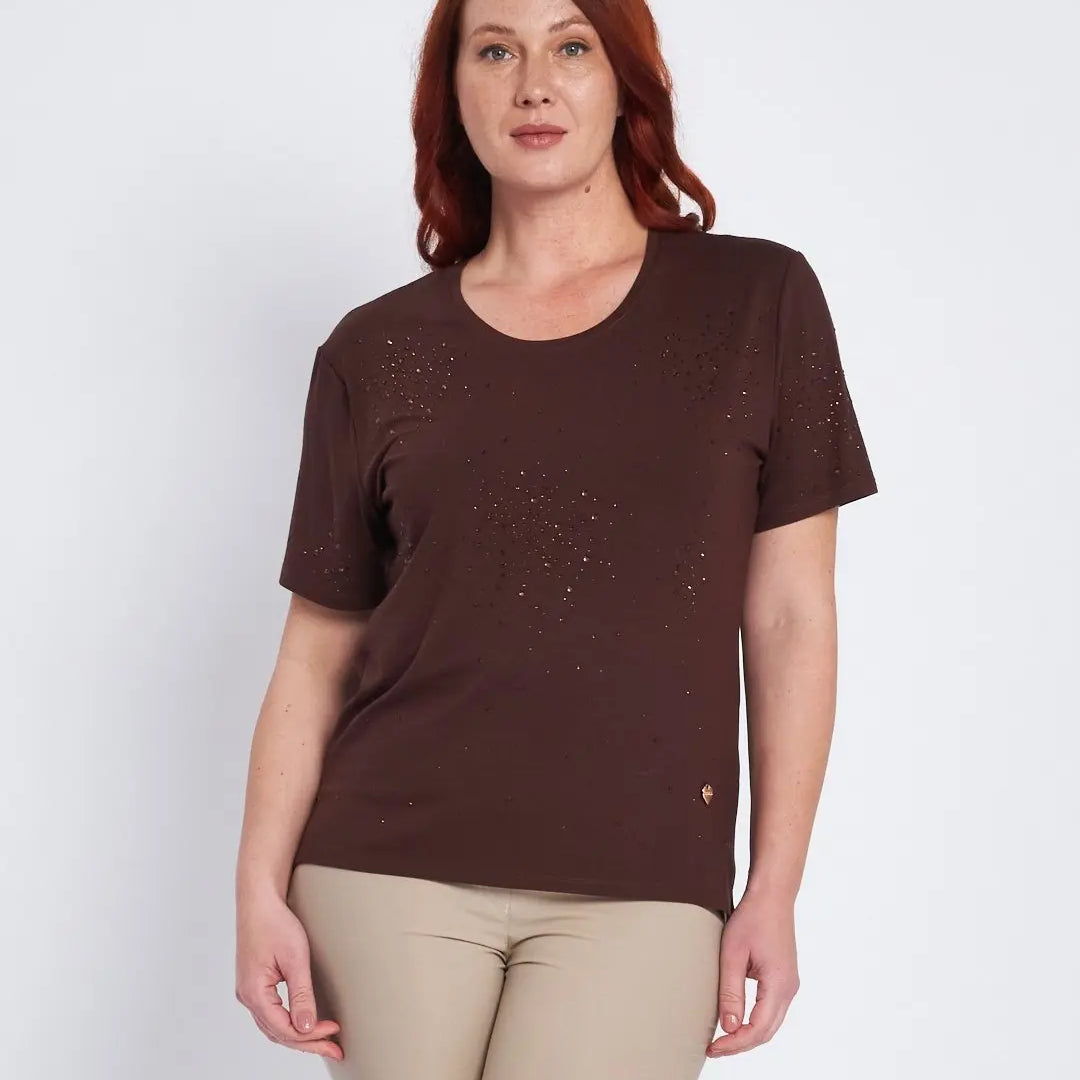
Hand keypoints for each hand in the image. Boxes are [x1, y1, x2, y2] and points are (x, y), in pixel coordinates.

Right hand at [235, 889, 344, 1062]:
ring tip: (323, 1041)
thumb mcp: (294, 958)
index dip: (311, 1036)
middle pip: (279, 1033)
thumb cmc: (275, 923)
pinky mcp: (255, 984)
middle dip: (308, 1043)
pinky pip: (271, 1014)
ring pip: (274, 1026)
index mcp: (254, 993)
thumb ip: (301, 995)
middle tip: (334, 1048)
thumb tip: (306, 1028)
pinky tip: (304, 1024)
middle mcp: (248, 997)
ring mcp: (249, 991)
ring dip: (299, 1035)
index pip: (284, 1029)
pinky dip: (289, 1023)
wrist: (259, 901)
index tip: (334, 1032)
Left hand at [706, 893, 799, 1056]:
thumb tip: (728, 1027)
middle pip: (766, 1032)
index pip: (757, 1030)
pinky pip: (771, 1010)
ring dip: (748, 1034)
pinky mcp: (784, 978)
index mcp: (779, 985)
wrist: (772, 896)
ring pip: (770, 1024)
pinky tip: (736, 1020)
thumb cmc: (752, 918)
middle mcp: (789, 989)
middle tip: (713, 1048)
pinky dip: (755, 1022)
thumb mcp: (733, 954)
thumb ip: (731, 992)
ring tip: (721, 1039)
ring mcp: (789, 984)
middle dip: (740, 1044)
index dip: (734, 1043)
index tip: (712, 1048)